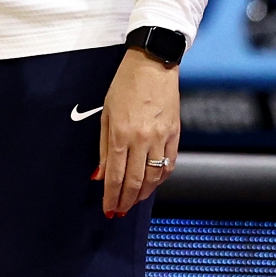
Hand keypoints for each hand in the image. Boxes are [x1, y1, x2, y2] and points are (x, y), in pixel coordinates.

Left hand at [95, 47, 179, 216]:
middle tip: (119, 211)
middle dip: (126, 201)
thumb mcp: (106, 113)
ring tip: (133, 201)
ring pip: (154, 178)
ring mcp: (161, 138)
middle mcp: (142, 139)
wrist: (153, 65)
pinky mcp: (175, 135)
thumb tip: (100, 175)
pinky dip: (159, 179)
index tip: (108, 209)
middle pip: (134, 181)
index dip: (111, 196)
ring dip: (142, 194)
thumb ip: (103, 147)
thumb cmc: (124, 85)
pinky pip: (169, 165)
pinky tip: (151, 184)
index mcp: (121, 133)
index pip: (115, 175)